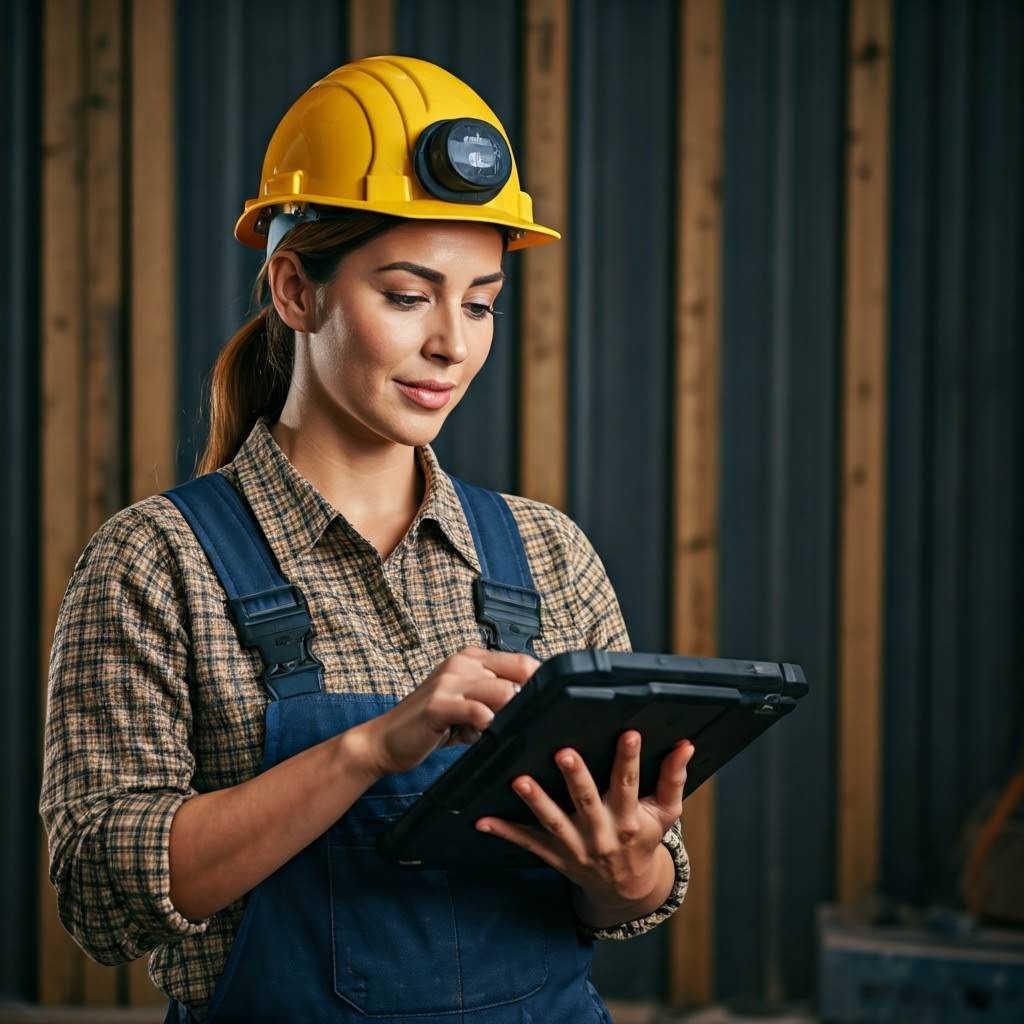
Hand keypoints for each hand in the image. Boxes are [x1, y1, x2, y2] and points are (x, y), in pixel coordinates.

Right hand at [356, 646, 538, 777]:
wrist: (384, 740)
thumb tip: (534, 705)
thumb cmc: (430, 725)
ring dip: (507, 716)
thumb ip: (495, 699)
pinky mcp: (437, 704)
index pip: (523, 661)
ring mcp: (449, 680)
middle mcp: (462, 662)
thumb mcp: (467, 705)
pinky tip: (475, 735)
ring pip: (504, 692)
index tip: (544, 707)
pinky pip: (478, 712)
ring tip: (492, 731)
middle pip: (520, 674)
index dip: (539, 684)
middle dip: (526, 703)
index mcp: (472, 658)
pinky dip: (486, 726)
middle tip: (517, 725)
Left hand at [475, 731, 694, 910]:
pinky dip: (504, 831)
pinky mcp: (555, 856)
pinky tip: (481, 819)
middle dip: (576, 778)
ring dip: (536, 802)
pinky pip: (527, 843)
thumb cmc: (645, 839)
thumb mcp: (666, 813)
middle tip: (563, 752)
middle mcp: (603, 833)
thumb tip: (686, 744)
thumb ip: (674, 778)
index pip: (630, 784)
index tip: (628, 733)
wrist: (627, 889)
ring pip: (553, 823)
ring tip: (519, 780)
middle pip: (587, 802)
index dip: (629, 759)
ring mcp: (576, 847)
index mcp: (631, 819)